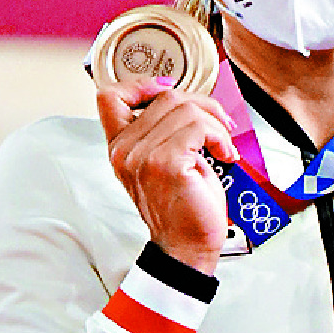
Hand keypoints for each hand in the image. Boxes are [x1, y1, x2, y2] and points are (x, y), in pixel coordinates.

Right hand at [97, 76, 239, 275]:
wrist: (187, 248)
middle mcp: (124, 151)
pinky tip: (224, 154)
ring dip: (214, 123)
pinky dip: (219, 136)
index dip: (141, 84)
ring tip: (222, 145)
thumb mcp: (162, 162)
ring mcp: (142, 157)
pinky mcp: (166, 163)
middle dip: (201, 105)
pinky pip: (198, 126)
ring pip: (184, 107)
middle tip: (219, 127)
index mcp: (120, 148)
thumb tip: (187, 100)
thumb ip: (162, 131)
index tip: (170, 95)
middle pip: (164, 95)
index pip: (110, 95)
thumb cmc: (183, 209)